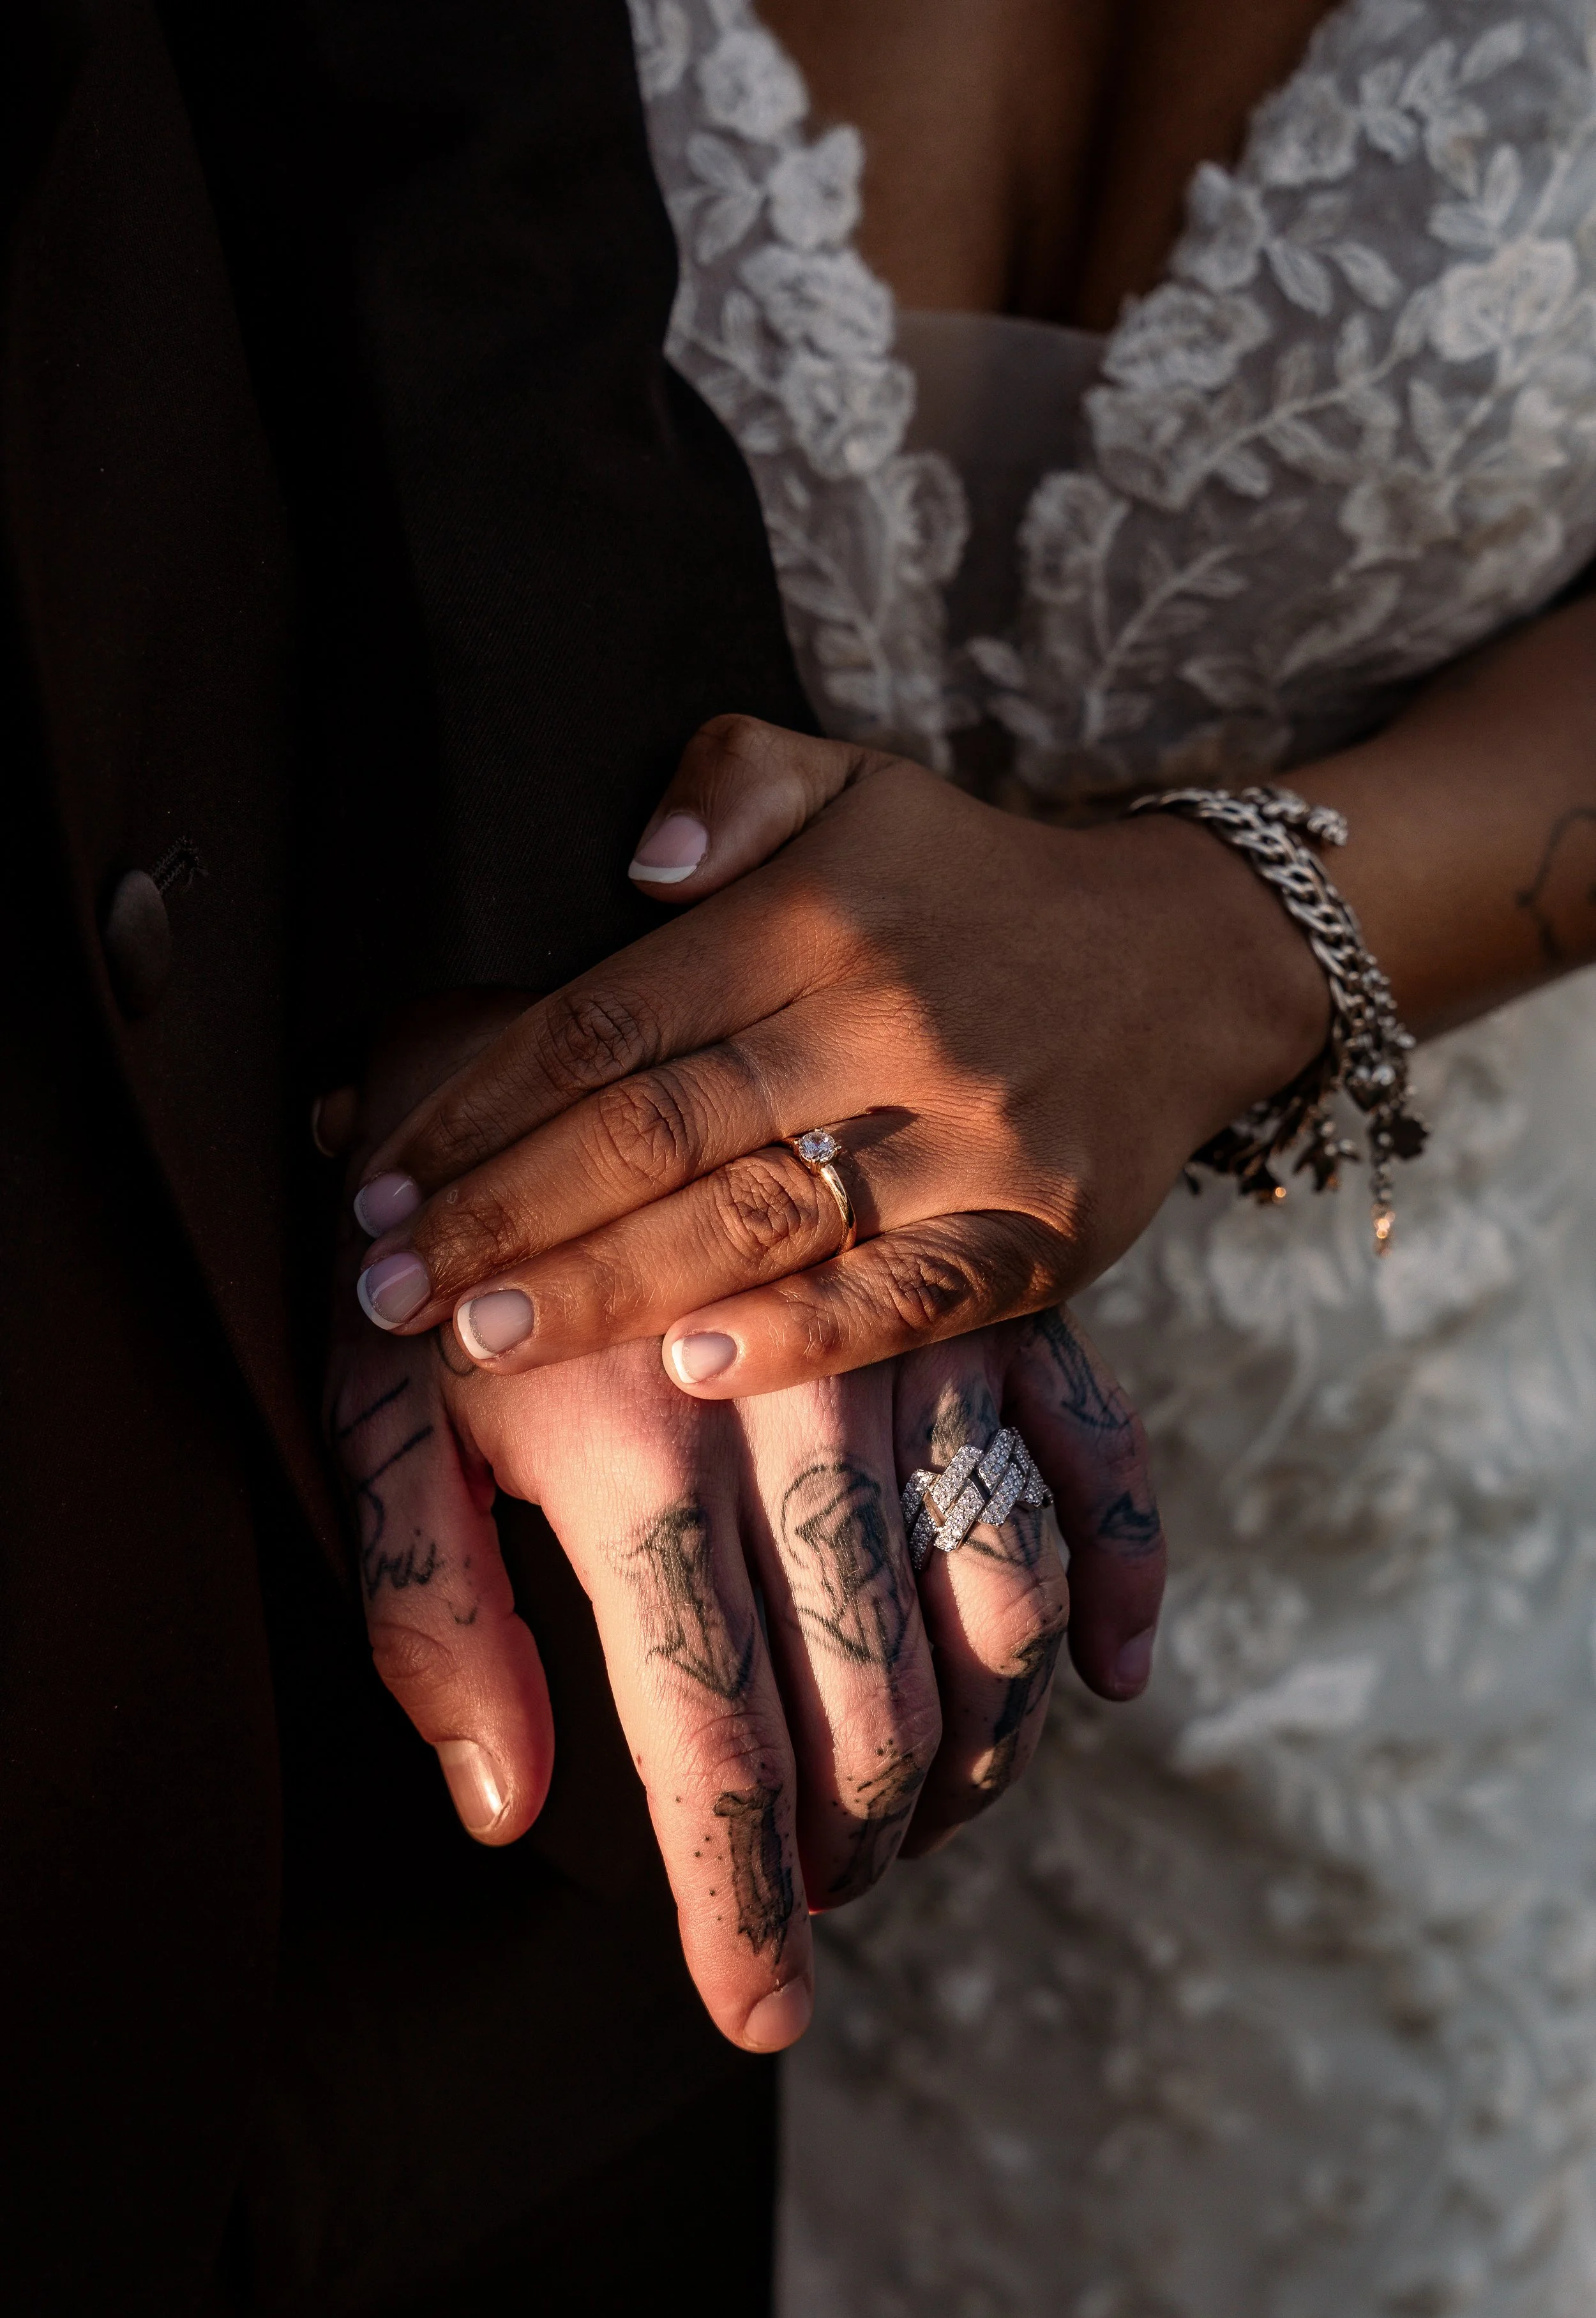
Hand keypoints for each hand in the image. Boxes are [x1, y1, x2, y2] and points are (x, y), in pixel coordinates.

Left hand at [320, 1002, 1164, 2052]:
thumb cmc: (442, 1237)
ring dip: (978, 1747)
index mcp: (636, 1462)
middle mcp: (799, 1420)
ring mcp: (909, 1358)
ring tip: (932, 1820)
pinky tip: (1113, 1676)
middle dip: (851, 1838)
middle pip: (871, 1699)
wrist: (554, 1021)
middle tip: (822, 1900)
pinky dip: (1119, 1575)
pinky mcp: (983, 1305)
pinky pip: (1100, 1459)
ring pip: (993, 1609)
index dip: (737, 1897)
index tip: (757, 2016)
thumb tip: (509, 1807)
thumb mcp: (373, 1406)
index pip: (709, 1737)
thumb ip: (430, 1606)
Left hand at [345, 717, 1328, 1396]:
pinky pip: (907, 1298)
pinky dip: (801, 1338)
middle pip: (658, 1132)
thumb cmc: (975, 887)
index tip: (379, 1166)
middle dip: (503, 1214)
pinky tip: (692, 1372)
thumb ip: (734, 780)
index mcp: (818, 915)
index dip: (480, 1100)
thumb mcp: (861, 782)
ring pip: (755, 1222)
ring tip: (473, 1337)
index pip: (610, 1019)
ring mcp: (970, 1137)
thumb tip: (631, 861)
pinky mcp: (1040, 1231)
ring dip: (601, 1289)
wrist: (1186, 962)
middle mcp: (886, 1023)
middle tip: (381, 1284)